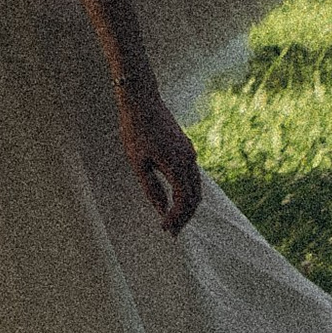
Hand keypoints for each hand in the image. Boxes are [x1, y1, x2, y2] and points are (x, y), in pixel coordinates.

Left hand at [118, 78, 200, 233]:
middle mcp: (190, 160)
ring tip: (174, 220)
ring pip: (196, 187)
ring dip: (187, 205)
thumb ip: (151, 188)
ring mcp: (190, 153)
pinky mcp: (186, 148)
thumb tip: (161, 210)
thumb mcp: (138, 163)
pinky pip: (192, 176)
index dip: (176, 218)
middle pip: (195, 197)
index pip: (184, 201)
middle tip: (172, 232)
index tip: (165, 230)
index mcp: (178, 164)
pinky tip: (175, 199)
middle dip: (185, 216)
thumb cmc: (135, 130)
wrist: (142, 100)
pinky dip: (187, 192)